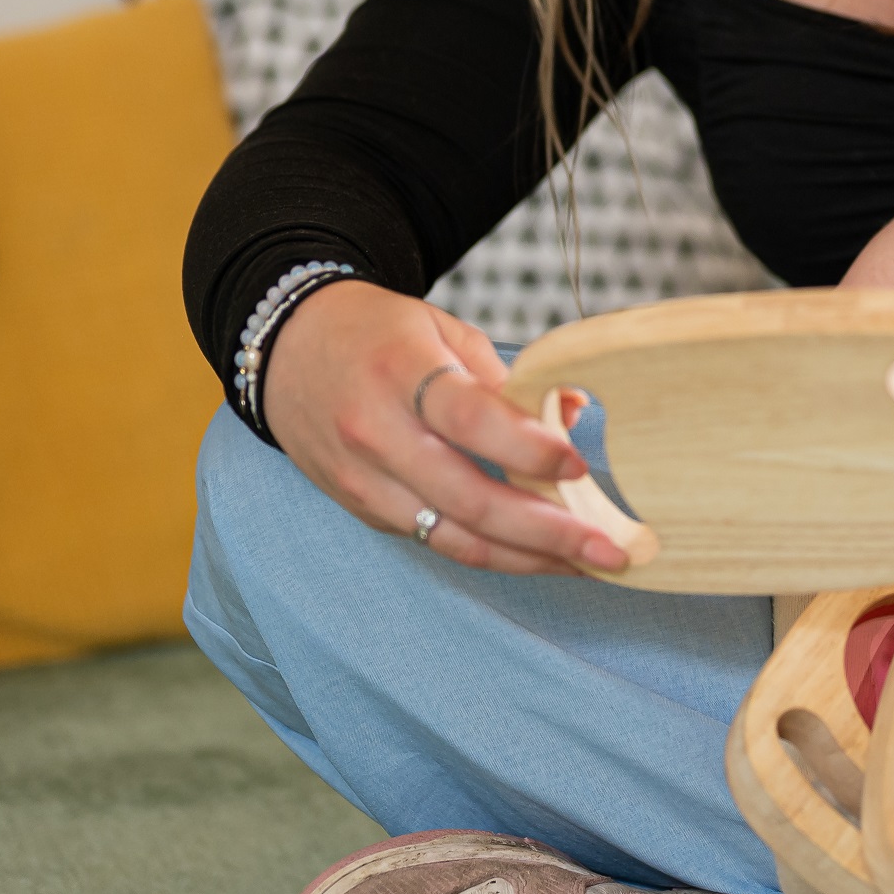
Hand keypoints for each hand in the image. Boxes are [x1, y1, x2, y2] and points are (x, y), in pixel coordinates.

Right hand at [261, 280, 631, 575]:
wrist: (286, 348)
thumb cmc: (376, 333)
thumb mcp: (440, 328)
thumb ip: (504, 377)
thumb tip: (572, 414)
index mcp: (400, 370)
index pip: (469, 418)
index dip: (528, 448)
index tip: (579, 467)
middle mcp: (375, 431)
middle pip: (467, 497)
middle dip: (546, 532)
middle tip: (608, 549)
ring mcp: (363, 478)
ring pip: (452, 536)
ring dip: (526, 558)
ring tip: (586, 564)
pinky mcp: (360, 507)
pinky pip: (432, 538)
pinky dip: (490, 551)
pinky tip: (536, 553)